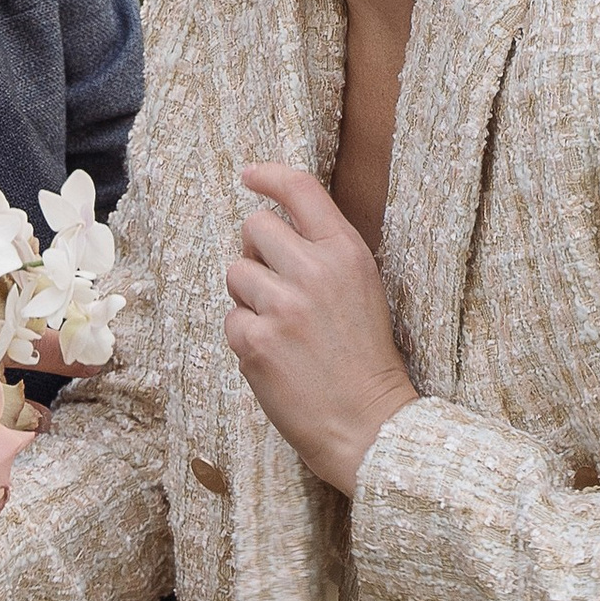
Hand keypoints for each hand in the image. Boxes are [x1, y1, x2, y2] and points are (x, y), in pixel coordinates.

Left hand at [223, 164, 417, 491]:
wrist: (368, 424)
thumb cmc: (365, 356)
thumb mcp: (363, 287)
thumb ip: (325, 252)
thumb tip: (271, 223)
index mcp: (346, 253)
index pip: (300, 190)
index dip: (269, 176)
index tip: (249, 176)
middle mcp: (314, 271)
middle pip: (255, 226)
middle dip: (258, 250)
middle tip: (277, 283)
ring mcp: (282, 306)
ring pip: (236, 271)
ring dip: (249, 295)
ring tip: (282, 326)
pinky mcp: (255, 340)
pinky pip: (231, 317)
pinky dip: (246, 334)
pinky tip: (276, 355)